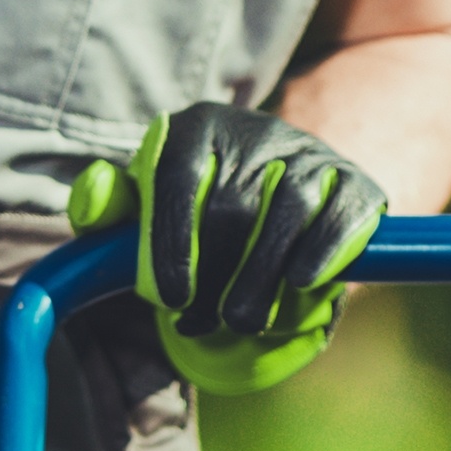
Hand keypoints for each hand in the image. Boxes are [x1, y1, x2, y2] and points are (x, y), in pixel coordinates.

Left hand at [67, 103, 384, 394]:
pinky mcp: (354, 180)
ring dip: (263, 275)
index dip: (172, 242)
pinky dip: (323, 249)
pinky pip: (341, 212)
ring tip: (241, 322)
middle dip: (215, 275)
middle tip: (200, 323)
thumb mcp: (147, 202)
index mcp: (197, 127)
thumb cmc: (197, 209)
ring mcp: (310, 152)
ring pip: (289, 209)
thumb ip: (110, 206)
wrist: (277, 191)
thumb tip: (95, 205)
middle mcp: (257, 130)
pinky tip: (299, 284)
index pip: (179, 178)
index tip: (170, 297)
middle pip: (234, 205)